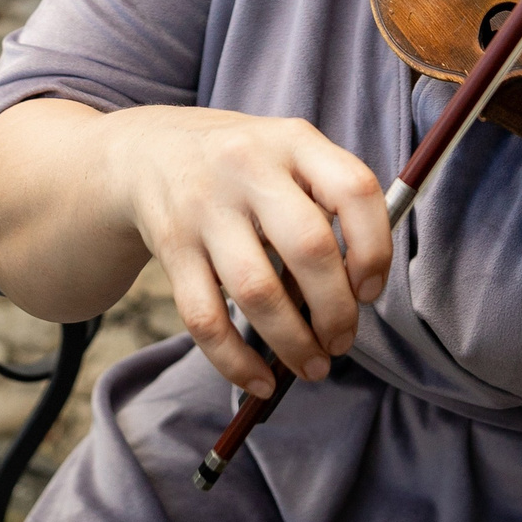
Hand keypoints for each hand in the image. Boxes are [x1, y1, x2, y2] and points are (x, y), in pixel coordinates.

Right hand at [100, 106, 391, 398]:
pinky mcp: (171, 247)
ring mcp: (204, 207)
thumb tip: (361, 289)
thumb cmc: (243, 165)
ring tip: (313, 366)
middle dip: (336, 311)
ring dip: (293, 343)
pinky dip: (237, 362)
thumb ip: (329, 200)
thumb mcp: (289, 153)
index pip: (354, 190)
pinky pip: (205, 318)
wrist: (147, 151)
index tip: (369, 290)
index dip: (374, 248)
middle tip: (342, 340)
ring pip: (257, 291)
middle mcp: (248, 167)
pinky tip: (261, 380)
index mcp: (294, 140)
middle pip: (309, 248)